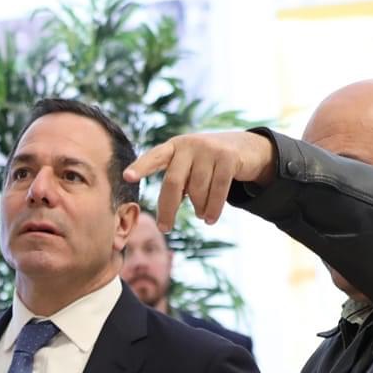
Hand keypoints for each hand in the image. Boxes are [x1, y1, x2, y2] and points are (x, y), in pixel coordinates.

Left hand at [123, 130, 275, 231]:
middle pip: (173, 182)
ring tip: (201, 216)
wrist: (245, 148)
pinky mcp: (228, 157)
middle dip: (168, 208)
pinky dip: (213, 209)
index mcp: (173, 147)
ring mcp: (209, 149)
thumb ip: (176, 182)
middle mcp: (188, 144)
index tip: (126, 177)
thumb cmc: (207, 164)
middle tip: (165, 228)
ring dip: (198, 208)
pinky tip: (210, 219)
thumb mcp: (189, 167)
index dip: (140, 167)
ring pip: (197, 190)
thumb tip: (166, 213)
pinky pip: (217, 190)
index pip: (153, 158)